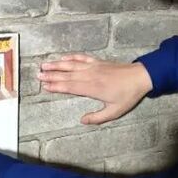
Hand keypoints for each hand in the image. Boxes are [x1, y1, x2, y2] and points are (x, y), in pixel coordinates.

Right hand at [37, 54, 152, 124]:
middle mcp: (90, 75)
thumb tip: (82, 121)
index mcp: (92, 88)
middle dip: (51, 75)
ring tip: (44, 64)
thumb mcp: (114, 111)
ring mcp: (93, 66)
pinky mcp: (98, 61)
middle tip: (38, 75)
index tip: (44, 86)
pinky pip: (82, 57)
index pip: (70, 86)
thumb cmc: (128, 95)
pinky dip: (72, 57)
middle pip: (67, 75)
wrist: (140, 77)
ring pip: (71, 64)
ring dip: (57, 64)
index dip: (56, 86)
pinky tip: (63, 57)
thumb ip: (97, 117)